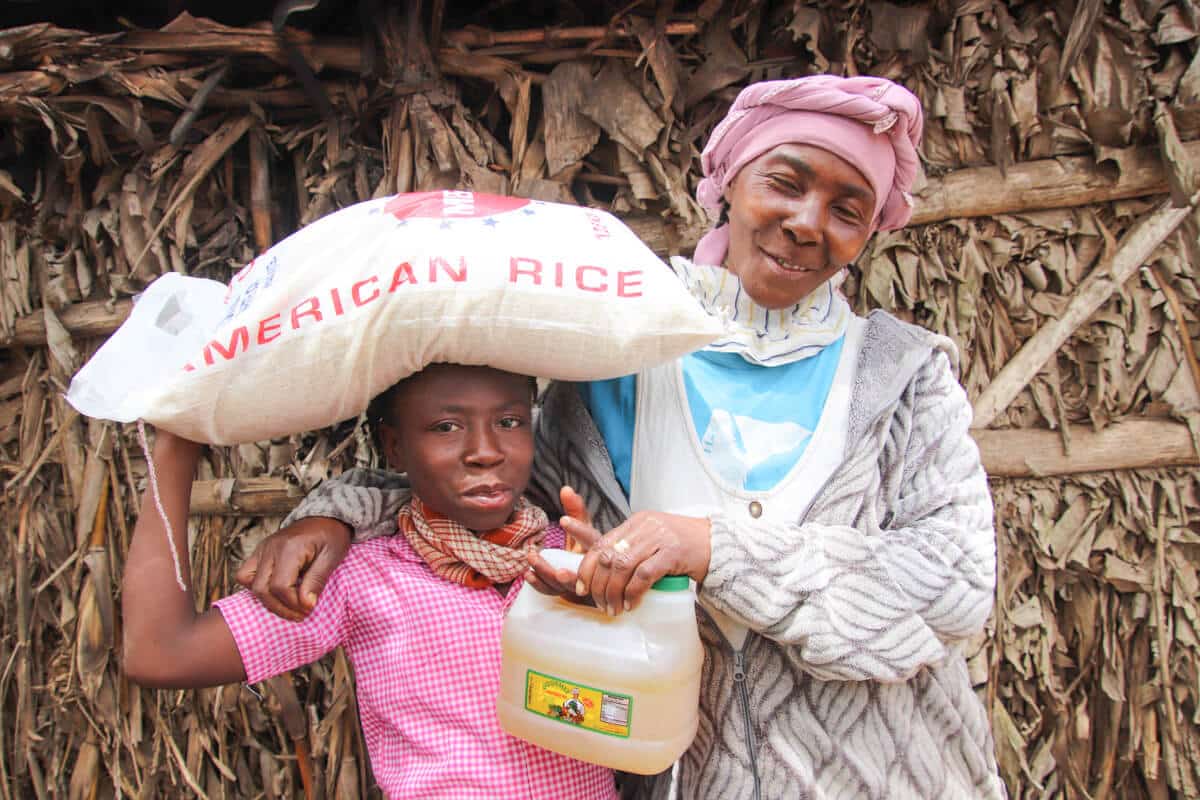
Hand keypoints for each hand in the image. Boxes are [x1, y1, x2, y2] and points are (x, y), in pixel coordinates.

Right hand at [236, 517, 351, 621]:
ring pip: (249, 583)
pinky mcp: (259, 552)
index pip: (280, 586)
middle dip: (280, 608)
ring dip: (268, 601)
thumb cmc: (331, 536)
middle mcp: (270, 548)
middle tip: (300, 614)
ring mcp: (262, 549)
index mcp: (289, 548)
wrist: (325, 517)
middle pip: (262, 589)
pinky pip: (245, 574)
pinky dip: (257, 588)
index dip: (293, 603)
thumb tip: (306, 605)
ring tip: (289, 607)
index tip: (309, 609)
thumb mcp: (332, 557)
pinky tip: (277, 593)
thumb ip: (317, 581)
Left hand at [524, 486, 590, 598]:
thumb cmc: (585, 546)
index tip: (563, 520)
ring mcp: (578, 582)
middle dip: (557, 560)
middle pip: (576, 568)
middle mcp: (590, 568)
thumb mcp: (584, 526)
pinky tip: (528, 575)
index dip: (579, 530)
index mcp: (596, 548)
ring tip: (530, 559)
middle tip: (535, 554)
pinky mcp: (566, 592)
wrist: (594, 575)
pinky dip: (539, 584)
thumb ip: (575, 509)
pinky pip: (553, 591)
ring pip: (562, 582)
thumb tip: (565, 488)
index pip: (591, 538)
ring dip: (544, 572)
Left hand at [564, 511, 710, 615]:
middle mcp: (644, 526)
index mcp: (636, 522)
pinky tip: (631, 605)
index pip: (600, 542)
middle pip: (608, 556)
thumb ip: (633, 550)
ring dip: (614, 592)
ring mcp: (659, 537)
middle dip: (599, 585)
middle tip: (601, 605)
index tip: (582, 587)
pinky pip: (644, 574)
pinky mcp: (673, 551)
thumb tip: (605, 575)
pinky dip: (633, 592)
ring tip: (614, 609)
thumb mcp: (654, 542)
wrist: (719, 544)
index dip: (586, 567)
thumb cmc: (684, 547)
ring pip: (622, 566)